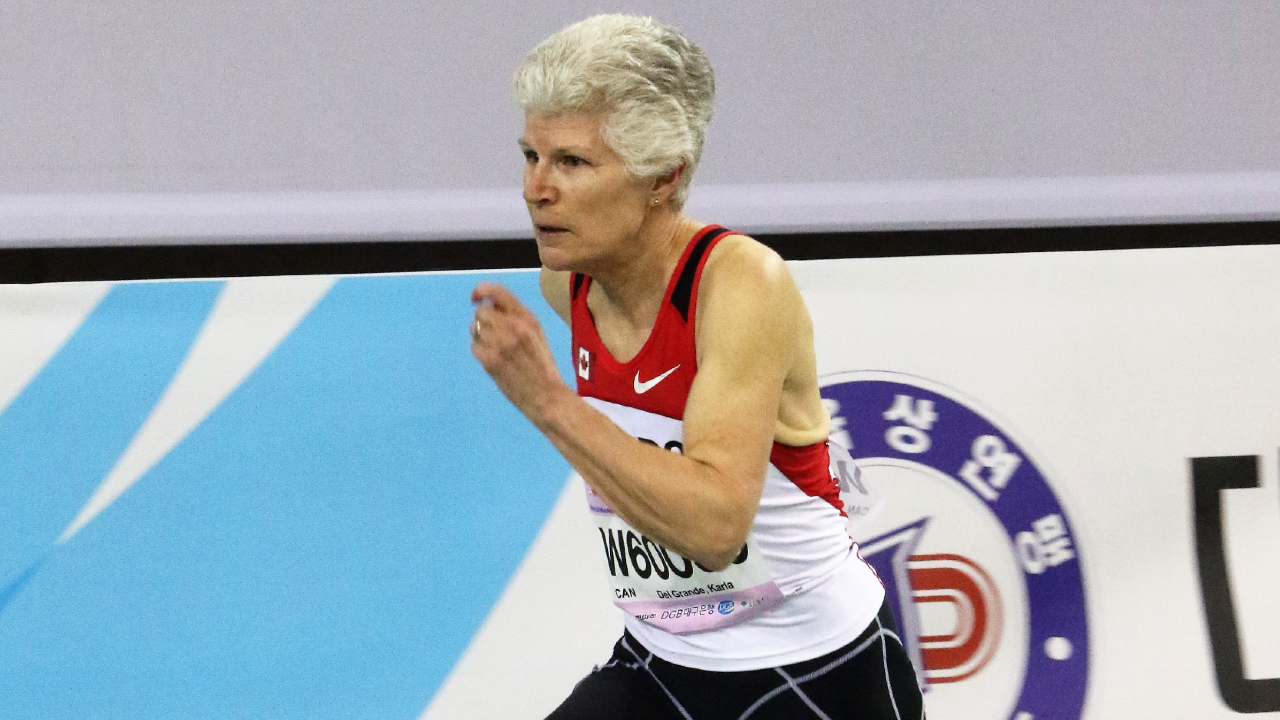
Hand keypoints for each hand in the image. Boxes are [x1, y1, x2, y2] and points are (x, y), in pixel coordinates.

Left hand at [470, 282, 567, 422]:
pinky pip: (474, 346)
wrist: (547, 396)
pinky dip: (480, 352)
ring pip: (474, 328)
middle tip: (493, 336)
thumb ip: (515, 316)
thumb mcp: (536, 333)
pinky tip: (493, 361)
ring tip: (495, 350)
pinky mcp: (491, 359)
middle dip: (483, 322)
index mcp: (527, 317)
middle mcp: (514, 326)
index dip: (480, 291)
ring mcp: (501, 343)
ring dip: (480, 337)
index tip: (474, 299)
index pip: (497, 292)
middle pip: (481, 312)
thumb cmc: (541, 365)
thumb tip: (488, 304)